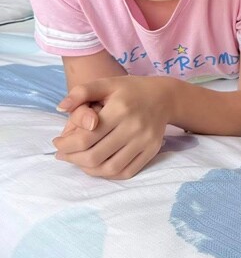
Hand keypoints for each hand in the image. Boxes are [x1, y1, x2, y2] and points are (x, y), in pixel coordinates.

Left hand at [52, 76, 172, 178]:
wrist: (165, 97)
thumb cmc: (131, 90)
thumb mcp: (106, 83)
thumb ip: (81, 92)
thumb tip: (60, 108)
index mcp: (120, 109)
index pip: (85, 138)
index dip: (65, 145)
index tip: (57, 143)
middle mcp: (134, 127)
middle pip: (95, 156)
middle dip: (72, 159)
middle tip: (64, 154)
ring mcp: (144, 141)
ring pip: (109, 168)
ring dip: (88, 169)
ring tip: (79, 161)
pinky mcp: (152, 150)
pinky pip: (126, 172)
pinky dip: (108, 173)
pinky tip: (98, 165)